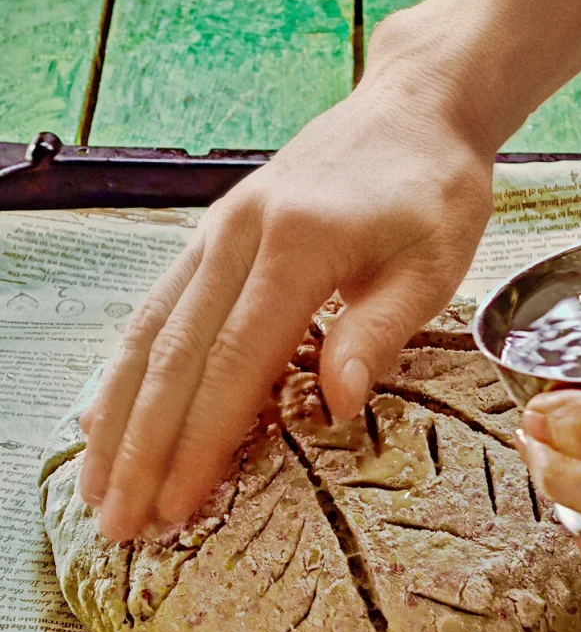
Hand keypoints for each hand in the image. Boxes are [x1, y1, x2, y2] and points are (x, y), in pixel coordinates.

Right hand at [77, 25, 493, 542]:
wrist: (412, 109)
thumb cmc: (431, 190)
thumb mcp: (430, 264)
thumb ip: (377, 333)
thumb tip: (335, 407)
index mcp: (294, 248)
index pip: (232, 365)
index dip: (198, 443)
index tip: (175, 506)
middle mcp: (236, 238)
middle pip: (173, 359)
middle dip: (142, 449)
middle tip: (120, 522)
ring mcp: (215, 234)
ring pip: (147, 335)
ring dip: (118, 416)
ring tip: (98, 484)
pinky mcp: (211, 237)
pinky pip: (155, 308)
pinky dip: (125, 368)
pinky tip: (105, 410)